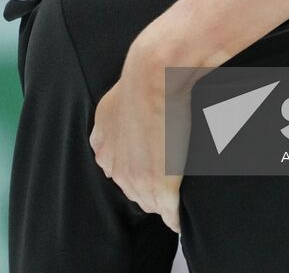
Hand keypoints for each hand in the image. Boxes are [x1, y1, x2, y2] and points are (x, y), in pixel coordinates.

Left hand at [89, 39, 195, 233]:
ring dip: (164, 201)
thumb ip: (116, 117)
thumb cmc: (146, 76)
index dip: (140, 168)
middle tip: (171, 174)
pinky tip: (182, 214)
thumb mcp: (115, 99)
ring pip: (150, 203)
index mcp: (104, 147)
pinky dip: (176, 216)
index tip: (156, 161)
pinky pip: (169, 213)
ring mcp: (137, 179)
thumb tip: (127, 117)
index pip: (120, 172)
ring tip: (179, 193)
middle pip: (134, 190)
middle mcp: (115, 167)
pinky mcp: (160, 185)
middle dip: (150, 187)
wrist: (157, 74)